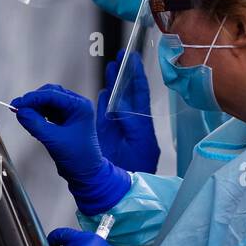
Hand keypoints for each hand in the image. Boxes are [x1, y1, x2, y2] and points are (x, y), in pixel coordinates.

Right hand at [12, 84, 130, 214]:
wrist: (86, 174)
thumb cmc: (77, 157)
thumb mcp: (54, 140)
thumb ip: (35, 124)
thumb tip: (19, 111)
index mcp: (80, 106)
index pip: (52, 95)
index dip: (32, 98)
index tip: (16, 104)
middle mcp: (77, 106)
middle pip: (50, 94)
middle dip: (33, 100)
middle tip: (17, 108)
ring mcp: (71, 112)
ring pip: (48, 102)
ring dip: (35, 107)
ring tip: (23, 116)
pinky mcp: (65, 121)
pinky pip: (48, 112)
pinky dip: (38, 114)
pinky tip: (31, 121)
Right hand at [96, 51, 160, 173]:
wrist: (122, 190)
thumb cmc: (137, 171)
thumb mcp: (140, 144)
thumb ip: (131, 122)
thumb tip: (120, 104)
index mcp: (142, 124)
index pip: (139, 93)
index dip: (136, 75)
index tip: (132, 57)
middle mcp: (129, 124)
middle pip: (126, 94)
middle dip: (123, 74)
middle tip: (120, 55)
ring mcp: (116, 129)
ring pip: (114, 101)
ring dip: (113, 85)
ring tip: (110, 67)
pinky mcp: (104, 136)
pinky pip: (103, 115)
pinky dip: (103, 103)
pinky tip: (103, 93)